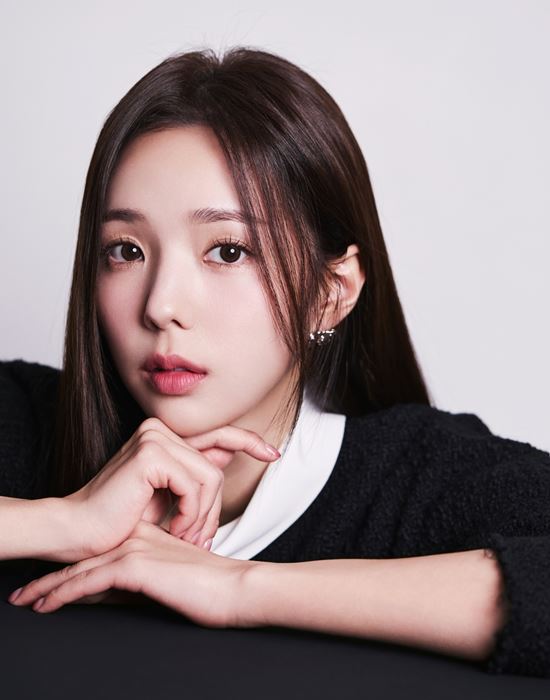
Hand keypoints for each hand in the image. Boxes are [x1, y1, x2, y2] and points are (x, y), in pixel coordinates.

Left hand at [8, 520, 258, 628]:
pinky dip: (65, 593)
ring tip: (26, 600)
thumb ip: (147, 576)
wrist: (237, 587)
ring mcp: (136, 550)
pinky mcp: (136, 566)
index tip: (49, 584)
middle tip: (25, 593)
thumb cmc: (214, 585)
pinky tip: (47, 604)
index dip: (73, 567)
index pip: (101, 552)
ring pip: (81, 570)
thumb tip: (116, 591)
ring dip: (49, 586)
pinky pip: (90, 582)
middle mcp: (137, 539)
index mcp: (148, 537)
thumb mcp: (175, 576)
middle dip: (52, 576)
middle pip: (85, 558)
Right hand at [62, 417, 279, 559]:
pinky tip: (175, 528)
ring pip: (210, 478)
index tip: (273, 453)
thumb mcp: (166, 496)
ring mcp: (154, 438)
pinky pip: (194, 486)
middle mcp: (159, 430)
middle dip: (214, 509)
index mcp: (164, 437)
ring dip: (202, 516)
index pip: (218, 434)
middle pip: (216, 467)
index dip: (249, 441)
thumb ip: (194, 474)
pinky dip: (190, 514)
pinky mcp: (151, 454)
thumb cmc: (120, 520)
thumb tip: (231, 454)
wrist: (79, 532)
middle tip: (200, 539)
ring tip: (185, 537)